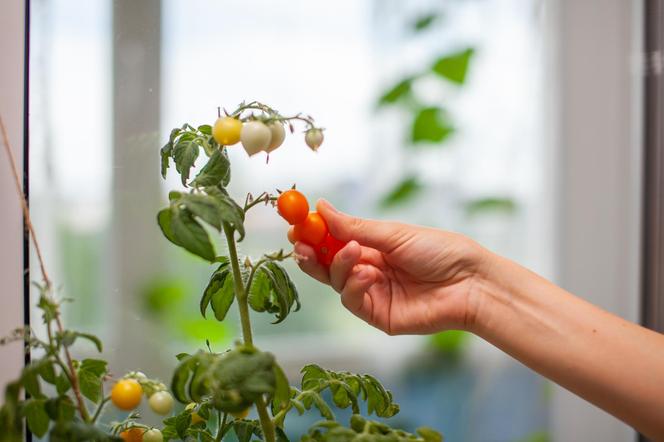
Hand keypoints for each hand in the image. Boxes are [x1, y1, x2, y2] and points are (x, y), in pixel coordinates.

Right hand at [289, 200, 491, 334]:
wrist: (470, 282)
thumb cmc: (440, 251)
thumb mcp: (393, 233)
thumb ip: (354, 226)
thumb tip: (321, 206)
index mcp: (373, 247)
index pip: (333, 241)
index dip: (313, 234)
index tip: (296, 224)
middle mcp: (369, 270)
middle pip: (327, 265)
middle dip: (311, 254)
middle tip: (300, 243)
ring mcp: (373, 294)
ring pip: (336, 283)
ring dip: (338, 265)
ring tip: (354, 252)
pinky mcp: (379, 315)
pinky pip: (352, 301)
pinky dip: (353, 286)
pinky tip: (367, 274)